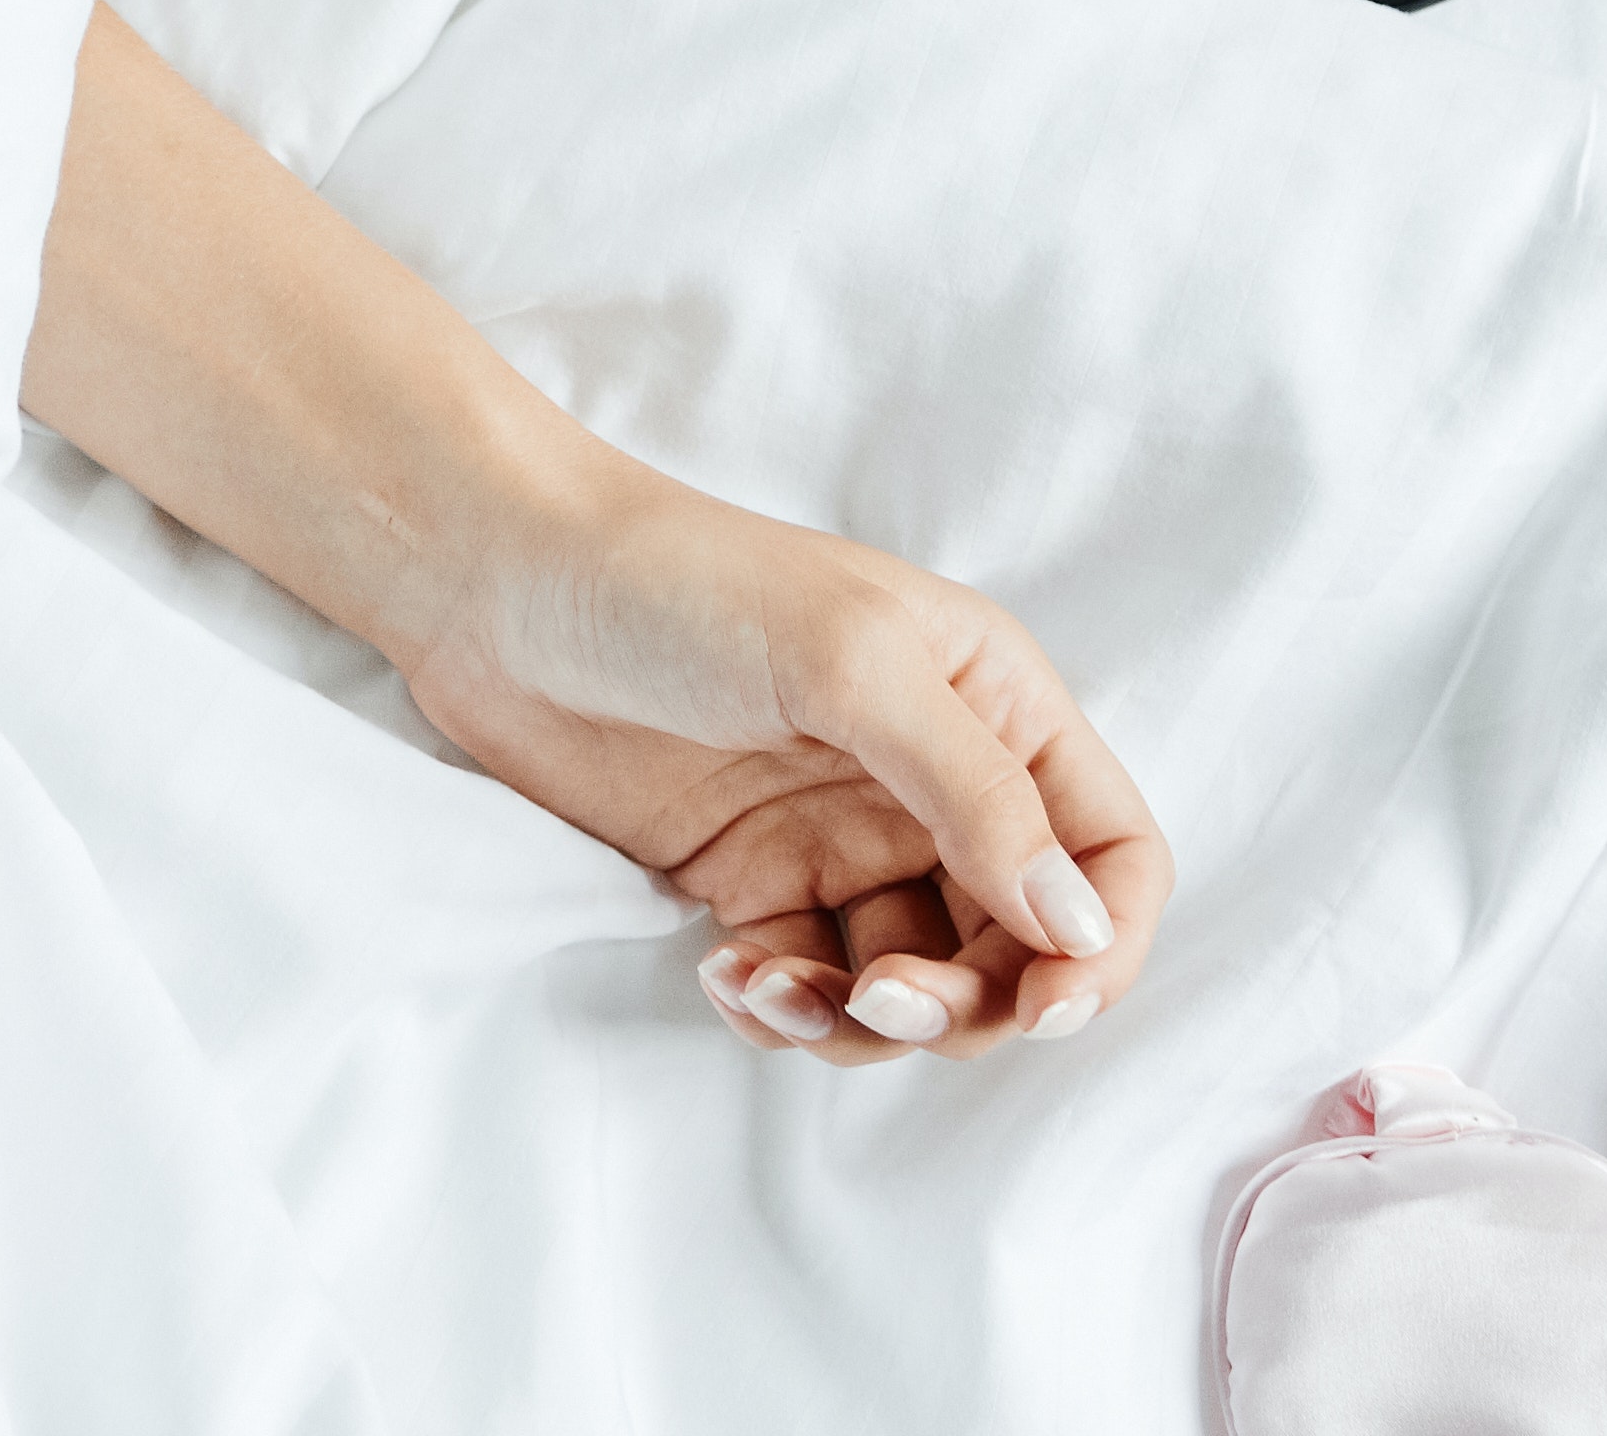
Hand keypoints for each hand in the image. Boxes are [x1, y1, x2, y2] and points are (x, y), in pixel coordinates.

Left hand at [389, 453, 1169, 1065]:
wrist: (496, 585)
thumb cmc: (681, 584)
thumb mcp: (851, 666)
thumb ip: (974, 795)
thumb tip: (1079, 927)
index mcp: (994, 704)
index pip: (1111, 852)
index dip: (1102, 943)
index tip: (1044, 1008)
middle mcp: (935, 778)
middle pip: (1019, 946)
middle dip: (967, 1002)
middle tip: (880, 1000)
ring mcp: (843, 835)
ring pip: (916, 987)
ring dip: (864, 1023)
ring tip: (772, 986)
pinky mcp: (753, 881)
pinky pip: (813, 988)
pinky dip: (784, 1009)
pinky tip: (723, 972)